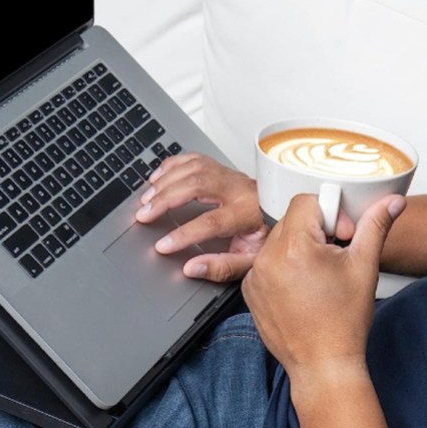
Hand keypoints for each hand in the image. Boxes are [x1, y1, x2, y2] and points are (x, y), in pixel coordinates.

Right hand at [134, 153, 267, 281]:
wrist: (282, 214)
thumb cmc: (267, 238)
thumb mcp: (252, 261)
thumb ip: (222, 267)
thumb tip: (192, 268)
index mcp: (248, 212)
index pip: (212, 222)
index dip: (184, 234)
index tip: (162, 245)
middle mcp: (239, 189)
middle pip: (196, 186)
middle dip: (166, 200)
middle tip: (144, 215)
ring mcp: (230, 175)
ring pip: (193, 169)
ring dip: (165, 182)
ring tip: (146, 199)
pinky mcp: (222, 169)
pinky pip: (194, 159)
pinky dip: (172, 166)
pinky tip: (158, 178)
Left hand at [242, 193, 405, 386]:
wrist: (323, 366)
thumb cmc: (344, 323)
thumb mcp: (364, 267)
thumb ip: (375, 227)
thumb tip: (392, 202)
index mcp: (294, 247)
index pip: (305, 201)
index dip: (330, 213)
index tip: (343, 235)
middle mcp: (267, 258)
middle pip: (292, 219)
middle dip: (316, 229)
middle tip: (334, 254)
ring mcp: (255, 275)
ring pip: (279, 239)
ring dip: (300, 246)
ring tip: (318, 275)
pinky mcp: (249, 289)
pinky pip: (266, 261)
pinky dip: (284, 265)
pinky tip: (302, 287)